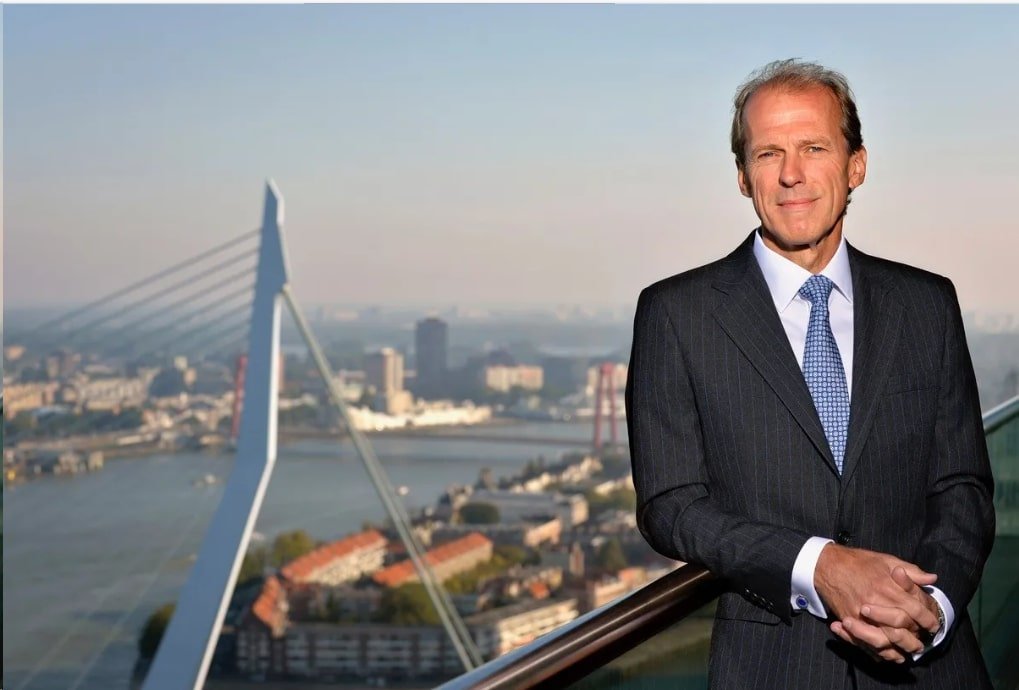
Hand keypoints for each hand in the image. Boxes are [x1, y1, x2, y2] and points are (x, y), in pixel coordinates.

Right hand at [815, 545, 939, 661]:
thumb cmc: (858, 561)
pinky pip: (865, 642)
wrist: (826, 565)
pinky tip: (887, 654)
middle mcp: (876, 604)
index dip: (928, 619)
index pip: (915, 609)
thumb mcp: (886, 560)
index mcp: (888, 588)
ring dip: (898, 649)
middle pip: (902, 629)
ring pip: (884, 641)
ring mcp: (861, 615)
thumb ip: (911, 571)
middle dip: (915, 639)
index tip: (934, 625)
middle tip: (922, 643)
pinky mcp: (849, 621)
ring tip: (907, 652)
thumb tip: (931, 579)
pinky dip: (877, 652)